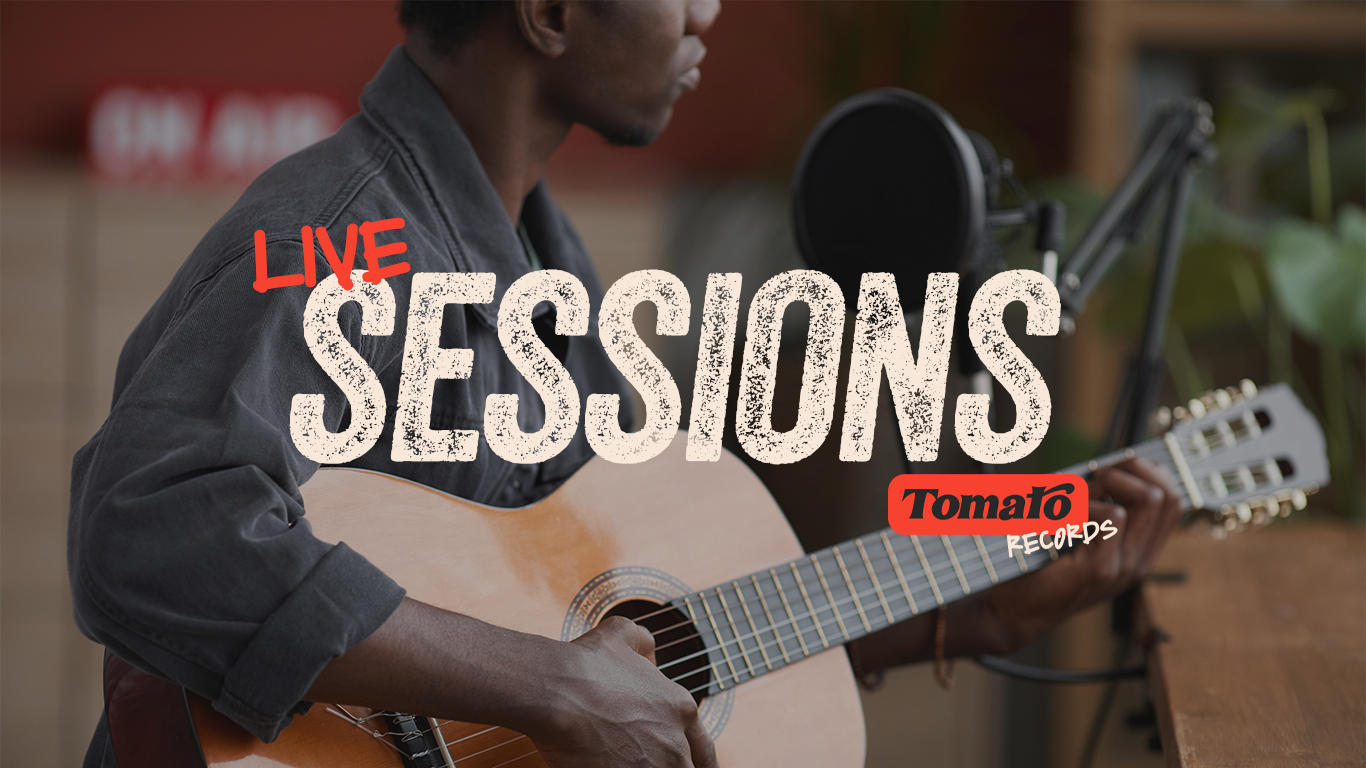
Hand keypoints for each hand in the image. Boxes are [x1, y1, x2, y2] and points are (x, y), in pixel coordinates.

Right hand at [531, 616, 718, 767]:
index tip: (694, 766)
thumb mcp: (621, 634)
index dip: (700, 763)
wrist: (556, 689)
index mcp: (680, 708)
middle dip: (673, 767)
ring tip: (624, 764)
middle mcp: (674, 742)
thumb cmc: (584, 663)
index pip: (704, 751)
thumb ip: (643, 643)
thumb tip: (648, 654)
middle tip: (653, 764)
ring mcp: (652, 767)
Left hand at [970, 458, 1184, 653]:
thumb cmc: (1037, 565)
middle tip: (1093, 478)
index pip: (1174, 502)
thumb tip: (1110, 466)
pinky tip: (1060, 516)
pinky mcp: (1102, 569)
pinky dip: (1085, 503)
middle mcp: (1139, 562)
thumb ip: (1097, 506)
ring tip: (1076, 495)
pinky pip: (1113, 515)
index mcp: (1138, 553)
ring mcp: (1125, 568)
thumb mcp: (1076, 532)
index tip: (1112, 467)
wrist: (1013, 611)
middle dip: (1131, 471)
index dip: (1148, 474)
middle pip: (1169, 496)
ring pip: (1149, 499)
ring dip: (1110, 483)